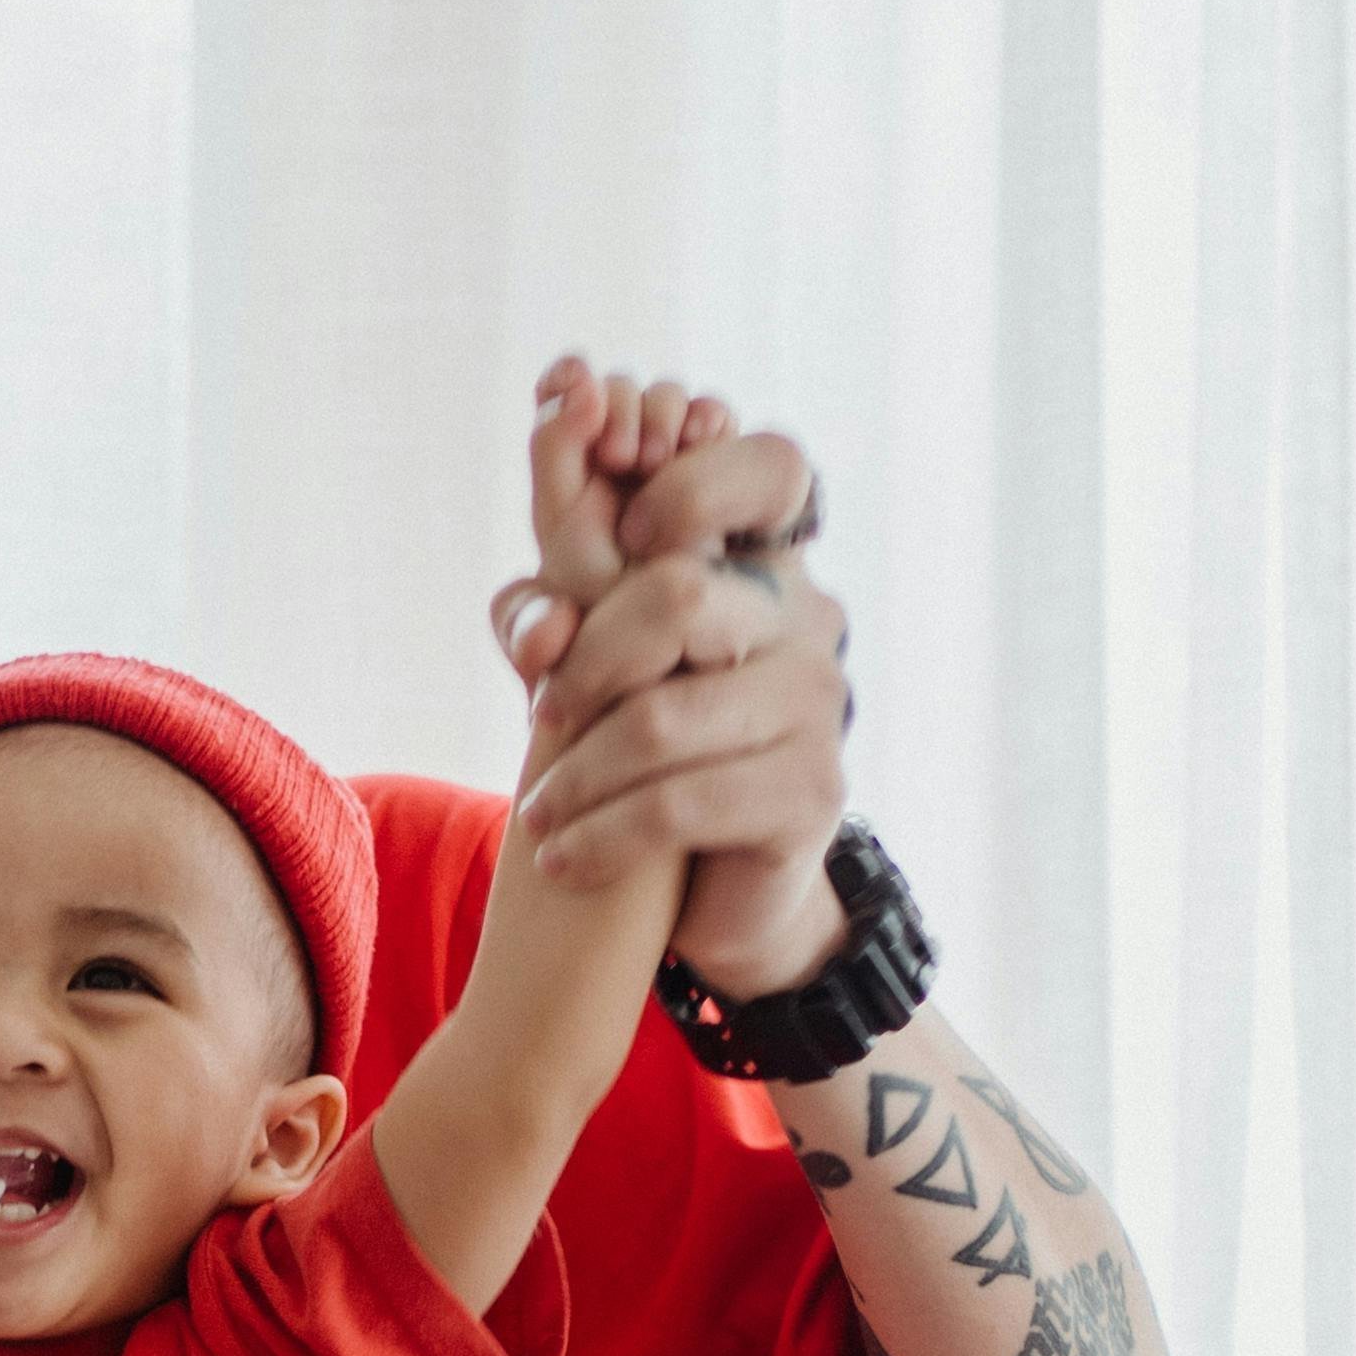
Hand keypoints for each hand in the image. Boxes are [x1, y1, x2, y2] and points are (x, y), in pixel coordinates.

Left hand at [489, 363, 855, 999]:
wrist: (713, 889)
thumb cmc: (643, 754)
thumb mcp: (586, 664)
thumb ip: (548, 612)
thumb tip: (543, 626)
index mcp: (760, 560)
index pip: (770, 466)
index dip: (689, 486)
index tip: (622, 538)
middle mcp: (805, 619)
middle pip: (680, 594)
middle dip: (588, 661)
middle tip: (542, 716)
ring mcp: (817, 705)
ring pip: (662, 718)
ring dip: (578, 774)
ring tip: (539, 813)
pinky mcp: (810, 793)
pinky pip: (679, 803)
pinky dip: (600, 836)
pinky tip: (563, 858)